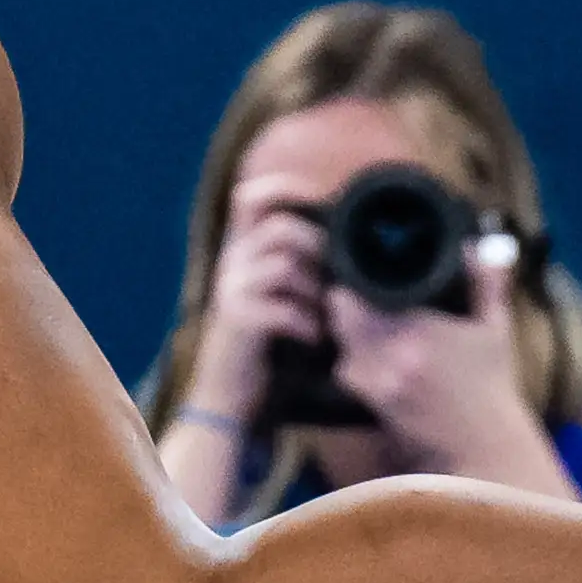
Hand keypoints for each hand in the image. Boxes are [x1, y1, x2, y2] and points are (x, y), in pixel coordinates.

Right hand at [175, 177, 327, 429]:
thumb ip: (303, 267)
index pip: (251, 197)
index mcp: (242, 250)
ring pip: (284, 266)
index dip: (286, 186)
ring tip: (328, 316)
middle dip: (319, 248)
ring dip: (317, 291)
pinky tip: (315, 339)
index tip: (323, 196)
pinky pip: (284, 309)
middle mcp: (232, 263)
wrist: (229, 396)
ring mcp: (232, 290)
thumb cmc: (267, 345)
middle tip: (339, 279)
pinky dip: (308, 323)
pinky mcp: (238, 321)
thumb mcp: (281, 296)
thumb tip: (352, 245)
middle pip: (280, 228)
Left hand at [327, 241, 572, 497]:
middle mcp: (389, 357)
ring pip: (339, 346)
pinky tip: (372, 355)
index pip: (355, 295)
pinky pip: (347, 374)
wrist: (485, 444)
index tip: (361, 270)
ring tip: (366, 322)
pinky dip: (352, 362)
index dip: (350, 279)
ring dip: (346, 333)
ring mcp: (377, 384)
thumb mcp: (495, 329)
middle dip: (345, 303)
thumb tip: (480, 246)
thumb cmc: (492, 386)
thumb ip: (486, 283)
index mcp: (416, 330)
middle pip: (339, 317)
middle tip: (359, 292)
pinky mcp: (373, 405)